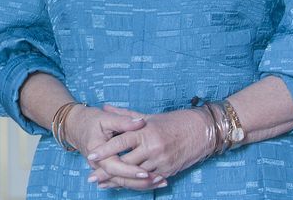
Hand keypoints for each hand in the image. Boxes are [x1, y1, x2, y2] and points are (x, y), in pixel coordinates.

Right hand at [59, 104, 161, 190]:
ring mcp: (101, 169)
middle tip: (160, 179)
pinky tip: (153, 182)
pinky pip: (122, 179)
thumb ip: (124, 121)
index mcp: (96, 152)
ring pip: (123, 182)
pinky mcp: (107, 169)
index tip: (147, 172)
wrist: (74, 125)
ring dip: (141, 184)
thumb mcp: (105, 118)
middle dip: (140, 181)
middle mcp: (98, 164)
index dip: (131, 171)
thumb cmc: (90, 120)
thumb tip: (142, 122)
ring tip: (162, 182)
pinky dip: (137, 182)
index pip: (115, 167)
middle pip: (120, 179)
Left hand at [86, 105, 215, 188]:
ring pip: (136, 175)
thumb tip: (105, 107)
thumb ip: (125, 115)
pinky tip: (124, 186)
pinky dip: (135, 183)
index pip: (120, 143)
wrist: (201, 131)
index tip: (91, 156)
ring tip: (103, 185)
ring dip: (119, 181)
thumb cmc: (173, 121)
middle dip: (108, 171)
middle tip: (91, 177)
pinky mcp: (168, 170)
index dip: (105, 151)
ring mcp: (161, 160)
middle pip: (125, 163)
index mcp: (145, 131)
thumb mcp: (148, 116)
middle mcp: (152, 147)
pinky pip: (149, 180)